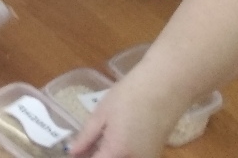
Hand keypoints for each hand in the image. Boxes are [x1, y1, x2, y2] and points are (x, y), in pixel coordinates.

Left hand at [68, 66, 186, 157]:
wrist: (165, 86)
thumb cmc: (130, 94)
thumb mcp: (102, 113)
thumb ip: (86, 137)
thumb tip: (72, 152)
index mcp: (117, 152)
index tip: (74, 154)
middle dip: (96, 157)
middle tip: (83, 149)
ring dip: (108, 156)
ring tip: (95, 144)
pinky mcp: (155, 155)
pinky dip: (121, 154)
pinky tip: (113, 143)